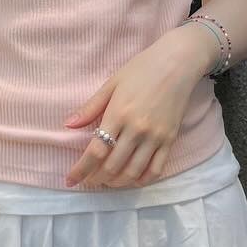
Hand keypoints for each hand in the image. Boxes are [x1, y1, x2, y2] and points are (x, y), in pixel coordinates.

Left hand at [62, 24, 210, 187]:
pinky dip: (142, 180)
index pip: (96, 151)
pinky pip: (156, 170)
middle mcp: (136, 129)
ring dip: (116, 182)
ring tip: (107, 181)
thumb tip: (68, 125)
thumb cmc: (141, 69)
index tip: (70, 180)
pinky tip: (132, 179)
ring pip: (133, 172)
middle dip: (96, 178)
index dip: (81, 170)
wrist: (177, 63)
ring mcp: (155, 137)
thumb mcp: (112, 83)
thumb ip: (90, 107)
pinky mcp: (170, 140)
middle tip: (89, 180)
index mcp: (118, 114)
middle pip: (112, 166)